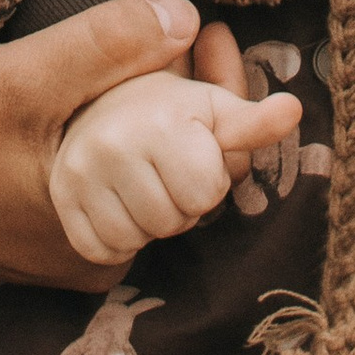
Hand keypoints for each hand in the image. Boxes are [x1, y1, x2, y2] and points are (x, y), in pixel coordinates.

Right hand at [0, 0, 244, 288]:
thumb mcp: (21, 79)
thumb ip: (104, 46)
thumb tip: (187, 17)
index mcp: (110, 233)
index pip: (207, 172)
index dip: (227, 96)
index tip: (218, 33)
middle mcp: (101, 252)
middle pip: (179, 167)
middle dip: (190, 86)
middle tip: (189, 21)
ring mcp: (71, 240)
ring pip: (143, 167)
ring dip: (152, 97)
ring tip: (154, 28)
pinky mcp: (44, 225)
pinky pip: (105, 174)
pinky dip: (115, 121)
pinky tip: (111, 68)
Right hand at [48, 64, 301, 269]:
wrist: (95, 104)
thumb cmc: (167, 111)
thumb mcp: (212, 108)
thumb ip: (253, 119)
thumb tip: (294, 110)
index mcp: (159, 120)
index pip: (205, 193)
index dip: (208, 180)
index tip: (191, 155)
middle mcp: (112, 144)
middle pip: (172, 221)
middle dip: (179, 204)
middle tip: (165, 173)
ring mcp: (78, 174)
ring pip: (136, 239)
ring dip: (148, 224)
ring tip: (143, 187)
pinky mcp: (61, 200)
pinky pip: (102, 250)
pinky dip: (116, 238)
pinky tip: (119, 205)